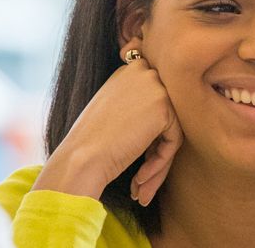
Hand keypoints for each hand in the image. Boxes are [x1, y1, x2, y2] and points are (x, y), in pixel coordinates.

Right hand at [32, 41, 183, 205]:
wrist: (80, 159)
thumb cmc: (91, 144)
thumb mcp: (115, 112)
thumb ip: (141, 107)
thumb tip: (169, 121)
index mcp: (129, 69)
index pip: (156, 102)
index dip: (149, 136)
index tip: (135, 165)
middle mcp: (143, 71)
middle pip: (166, 115)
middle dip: (156, 149)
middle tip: (141, 180)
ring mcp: (155, 86)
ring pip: (172, 129)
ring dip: (158, 161)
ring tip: (140, 185)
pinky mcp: (164, 107)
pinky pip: (174, 140)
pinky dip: (160, 163)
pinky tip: (139, 179)